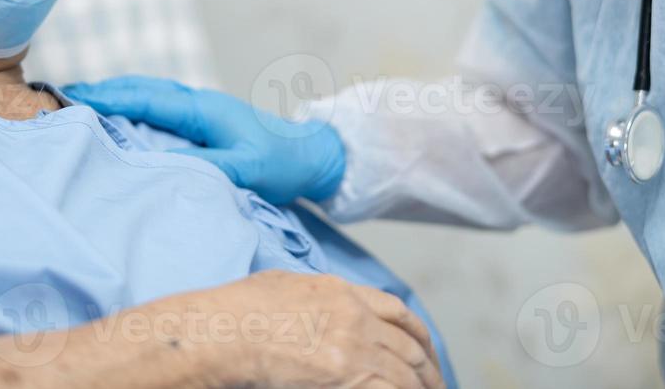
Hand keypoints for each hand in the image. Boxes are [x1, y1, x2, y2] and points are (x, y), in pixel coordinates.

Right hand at [64, 75, 346, 205]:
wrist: (311, 155)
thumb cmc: (281, 163)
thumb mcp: (246, 170)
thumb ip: (207, 168)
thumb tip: (160, 165)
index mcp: (202, 109)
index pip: (145, 98)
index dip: (107, 97)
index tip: (69, 98)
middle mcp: (196, 101)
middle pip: (140, 89)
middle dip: (100, 91)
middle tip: (55, 96)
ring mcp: (199, 107)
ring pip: (147, 93)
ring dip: (113, 95)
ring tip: (75, 101)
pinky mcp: (201, 118)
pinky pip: (157, 104)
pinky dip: (131, 104)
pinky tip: (115, 114)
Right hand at [160, 270, 444, 388]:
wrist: (227, 331)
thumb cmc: (240, 310)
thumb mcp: (283, 286)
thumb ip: (314, 296)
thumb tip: (320, 305)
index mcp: (342, 292)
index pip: (395, 310)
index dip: (417, 332)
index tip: (426, 348)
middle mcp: (355, 317)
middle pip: (407, 344)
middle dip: (427, 367)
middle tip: (436, 383)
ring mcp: (353, 348)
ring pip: (404, 372)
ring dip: (420, 387)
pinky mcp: (345, 377)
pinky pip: (388, 388)